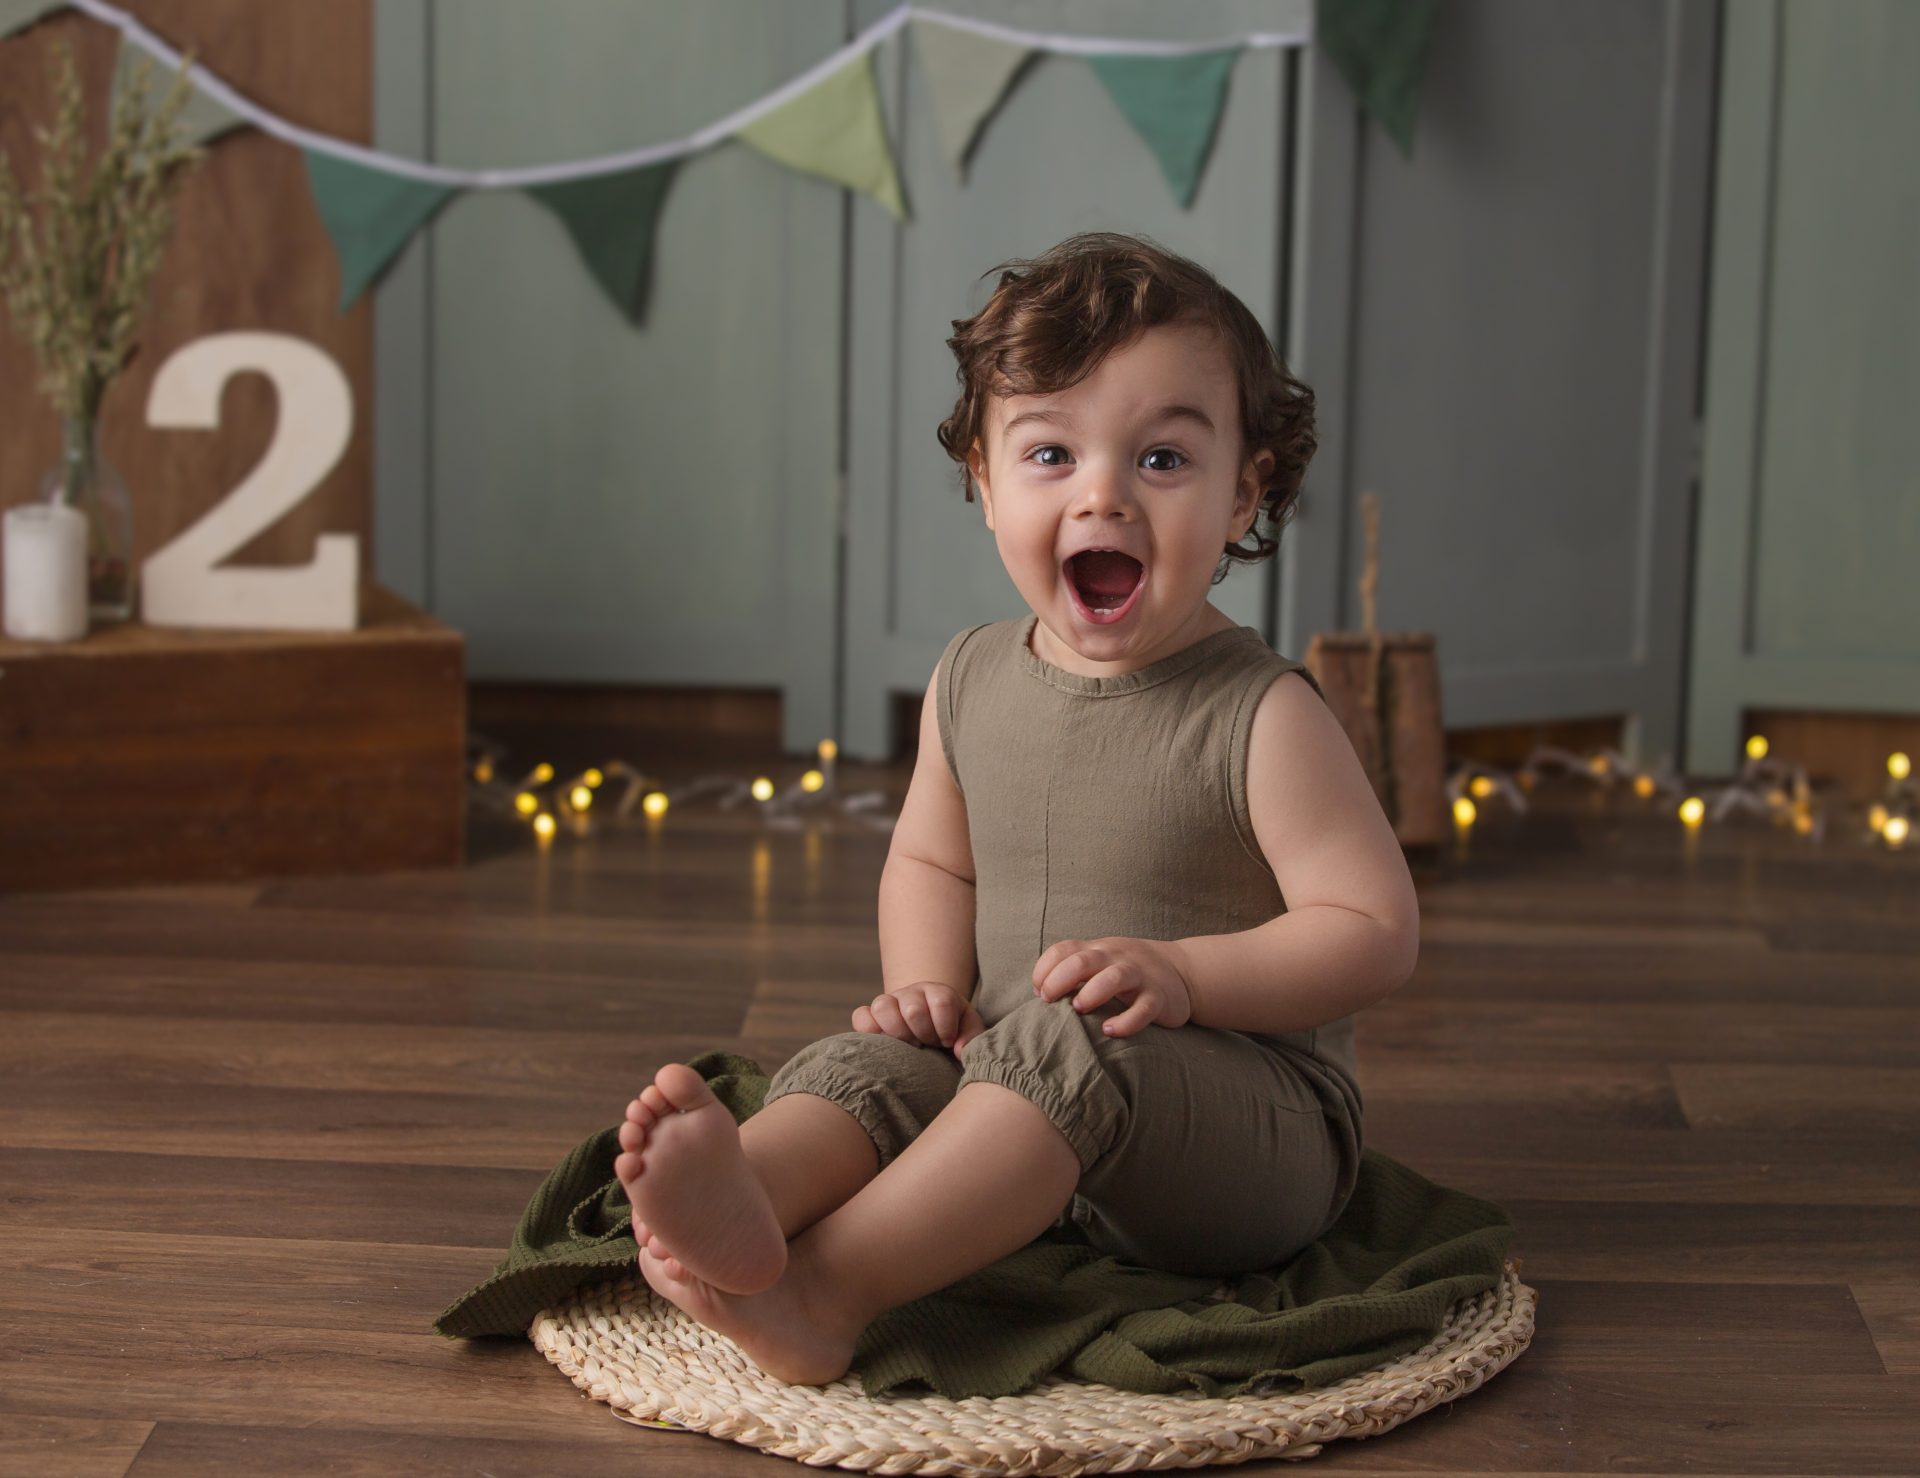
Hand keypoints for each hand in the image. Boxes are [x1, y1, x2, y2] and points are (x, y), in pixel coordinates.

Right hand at [853, 981, 985, 1054]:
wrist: (931, 1030)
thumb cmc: (953, 1032)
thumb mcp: (968, 1031)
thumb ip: (971, 1038)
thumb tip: (958, 1050)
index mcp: (938, 993)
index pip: (942, 1002)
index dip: (946, 1027)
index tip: (948, 1041)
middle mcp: (912, 994)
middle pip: (913, 1009)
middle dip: (924, 1033)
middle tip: (929, 1045)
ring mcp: (889, 1002)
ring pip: (883, 1006)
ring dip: (898, 1032)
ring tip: (910, 1046)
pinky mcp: (870, 1016)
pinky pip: (861, 1016)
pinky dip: (869, 1029)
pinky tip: (885, 1044)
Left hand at [1032, 936, 1194, 1037]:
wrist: (1183, 970)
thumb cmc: (1128, 970)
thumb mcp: (1102, 962)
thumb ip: (1072, 970)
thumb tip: (1037, 993)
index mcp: (1097, 949)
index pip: (1063, 950)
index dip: (1044, 969)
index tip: (1037, 991)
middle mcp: (1116, 958)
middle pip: (1084, 960)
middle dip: (1059, 979)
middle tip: (1048, 1000)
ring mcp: (1139, 976)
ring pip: (1114, 977)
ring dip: (1091, 992)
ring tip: (1078, 1009)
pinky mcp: (1158, 997)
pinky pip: (1143, 1008)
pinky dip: (1126, 1020)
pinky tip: (1110, 1030)